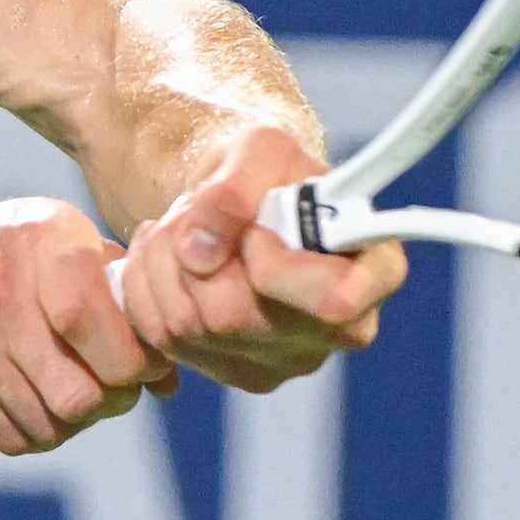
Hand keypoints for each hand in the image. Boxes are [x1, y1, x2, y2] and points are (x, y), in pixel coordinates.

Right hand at [0, 196, 174, 454]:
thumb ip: (116, 288)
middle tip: (112, 386)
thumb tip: (171, 369)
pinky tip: (32, 397)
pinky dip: (36, 430)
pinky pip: (11, 437)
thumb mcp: (55, 235)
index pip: (97, 325)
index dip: (136, 362)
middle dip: (112, 400)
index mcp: (40, 242)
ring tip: (70, 387)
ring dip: (75, 418)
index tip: (144, 365)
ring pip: (50, 424)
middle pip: (80, 393)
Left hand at [116, 126, 406, 391]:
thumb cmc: (270, 170)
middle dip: (194, 252)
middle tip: (195, 211)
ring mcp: (287, 359)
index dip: (274, 266)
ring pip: (189, 328)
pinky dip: (146, 288)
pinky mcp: (236, 371)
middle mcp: (341, 330)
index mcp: (373, 272)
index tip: (256, 231)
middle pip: (236, 319)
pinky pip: (163, 339)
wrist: (243, 197)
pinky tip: (167, 258)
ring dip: (163, 263)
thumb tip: (199, 251)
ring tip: (181, 226)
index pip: (331, 302)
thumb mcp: (260, 148)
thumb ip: (237, 186)